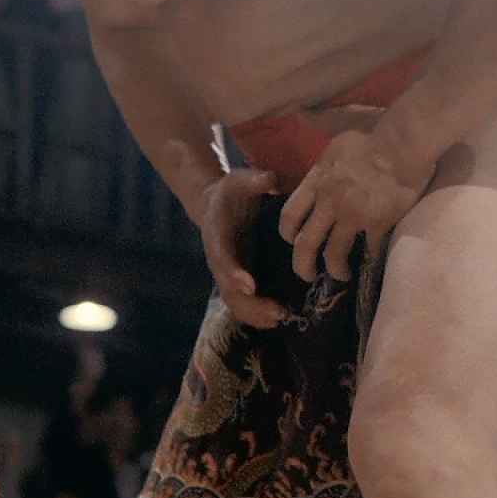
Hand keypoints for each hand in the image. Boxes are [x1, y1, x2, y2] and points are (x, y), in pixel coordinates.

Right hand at [197, 168, 287, 328]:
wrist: (215, 204)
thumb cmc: (232, 191)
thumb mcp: (239, 178)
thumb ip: (255, 179)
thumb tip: (273, 179)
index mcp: (216, 235)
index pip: (222, 257)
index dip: (234, 273)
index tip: (250, 286)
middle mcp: (218, 259)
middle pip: (228, 289)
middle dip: (251, 304)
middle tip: (277, 312)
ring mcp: (226, 272)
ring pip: (234, 301)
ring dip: (256, 314)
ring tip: (281, 318)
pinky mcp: (237, 278)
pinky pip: (242, 302)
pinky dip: (257, 314)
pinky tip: (278, 319)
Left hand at [279, 104, 434, 281]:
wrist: (405, 141)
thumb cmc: (375, 129)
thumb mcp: (341, 121)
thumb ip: (320, 121)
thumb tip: (301, 112)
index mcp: (317, 181)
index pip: (290, 214)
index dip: (287, 233)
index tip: (290, 241)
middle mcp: (328, 203)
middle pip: (304, 243)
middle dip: (301, 265)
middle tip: (306, 275)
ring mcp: (351, 215)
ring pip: (334, 253)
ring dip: (335, 269)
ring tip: (341, 275)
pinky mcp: (377, 224)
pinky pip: (369, 249)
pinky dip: (369, 259)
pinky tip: (372, 262)